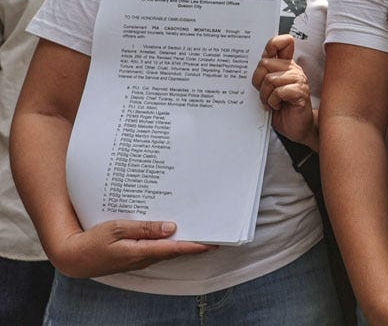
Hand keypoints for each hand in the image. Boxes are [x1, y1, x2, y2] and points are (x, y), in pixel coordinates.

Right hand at [49, 220, 212, 278]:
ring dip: (183, 242)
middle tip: (213, 232)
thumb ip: (144, 228)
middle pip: (176, 250)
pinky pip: (157, 249)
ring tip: (199, 230)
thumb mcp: (117, 228)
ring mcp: (140, 258)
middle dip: (195, 243)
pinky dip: (168, 242)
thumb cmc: (93, 241)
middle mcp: (145, 257)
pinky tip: (173, 232)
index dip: (197, 245)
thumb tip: (171, 227)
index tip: (214, 241)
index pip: (176, 248)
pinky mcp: (136, 256)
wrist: (75, 257)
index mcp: (141, 251)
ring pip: (167, 250)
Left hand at [252, 35, 318, 147]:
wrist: (296, 128)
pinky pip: (279, 91)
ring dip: (266, 95)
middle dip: (259, 82)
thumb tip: (258, 64)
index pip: (282, 44)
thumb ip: (264, 75)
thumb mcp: (268, 89)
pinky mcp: (301, 92)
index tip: (268, 54)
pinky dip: (273, 101)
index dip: (274, 43)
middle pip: (265, 63)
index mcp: (285, 66)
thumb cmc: (282, 109)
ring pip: (270, 79)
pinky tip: (277, 106)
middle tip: (265, 94)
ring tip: (271, 102)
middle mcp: (293, 70)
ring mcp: (299, 80)